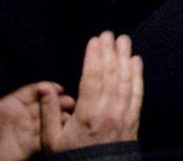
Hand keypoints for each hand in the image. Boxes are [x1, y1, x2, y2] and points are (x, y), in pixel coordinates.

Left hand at [0, 55, 73, 160]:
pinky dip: (57, 132)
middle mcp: (21, 116)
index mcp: (11, 104)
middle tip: (70, 101)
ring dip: (60, 116)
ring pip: (48, 119)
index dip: (47, 88)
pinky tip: (64, 128)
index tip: (60, 88)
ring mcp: (26, 131)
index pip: (34, 91)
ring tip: (70, 115)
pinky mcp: (30, 147)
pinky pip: (46, 137)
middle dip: (58, 101)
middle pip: (44, 105)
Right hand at [39, 32, 142, 152]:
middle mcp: (108, 111)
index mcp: (87, 114)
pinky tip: (136, 61)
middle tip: (110, 34)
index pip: (93, 77)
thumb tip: (45, 87)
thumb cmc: (72, 158)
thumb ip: (48, 112)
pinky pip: (137, 93)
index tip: (95, 40)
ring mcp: (123, 115)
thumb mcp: (51, 141)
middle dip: (110, 52)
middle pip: (111, 74)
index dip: (95, 56)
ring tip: (124, 41)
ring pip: (125, 80)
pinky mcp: (133, 120)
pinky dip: (137, 75)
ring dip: (124, 58)